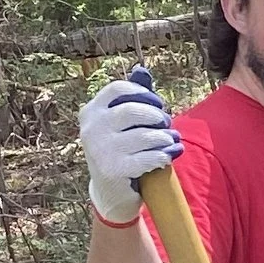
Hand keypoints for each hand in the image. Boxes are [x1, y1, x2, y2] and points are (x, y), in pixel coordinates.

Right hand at [80, 69, 181, 223]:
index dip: (143, 93)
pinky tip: (170, 154)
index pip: (117, 90)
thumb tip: (141, 70)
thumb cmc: (119, 151)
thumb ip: (132, 98)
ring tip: (172, 140)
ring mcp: (100, 150)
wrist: (110, 192)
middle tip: (167, 124)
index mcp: (91, 112)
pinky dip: (163, 155)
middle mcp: (91, 129)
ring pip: (144, 135)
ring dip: (164, 138)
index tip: (158, 104)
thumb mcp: (121, 124)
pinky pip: (147, 157)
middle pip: (132, 111)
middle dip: (156, 116)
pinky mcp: (113, 170)